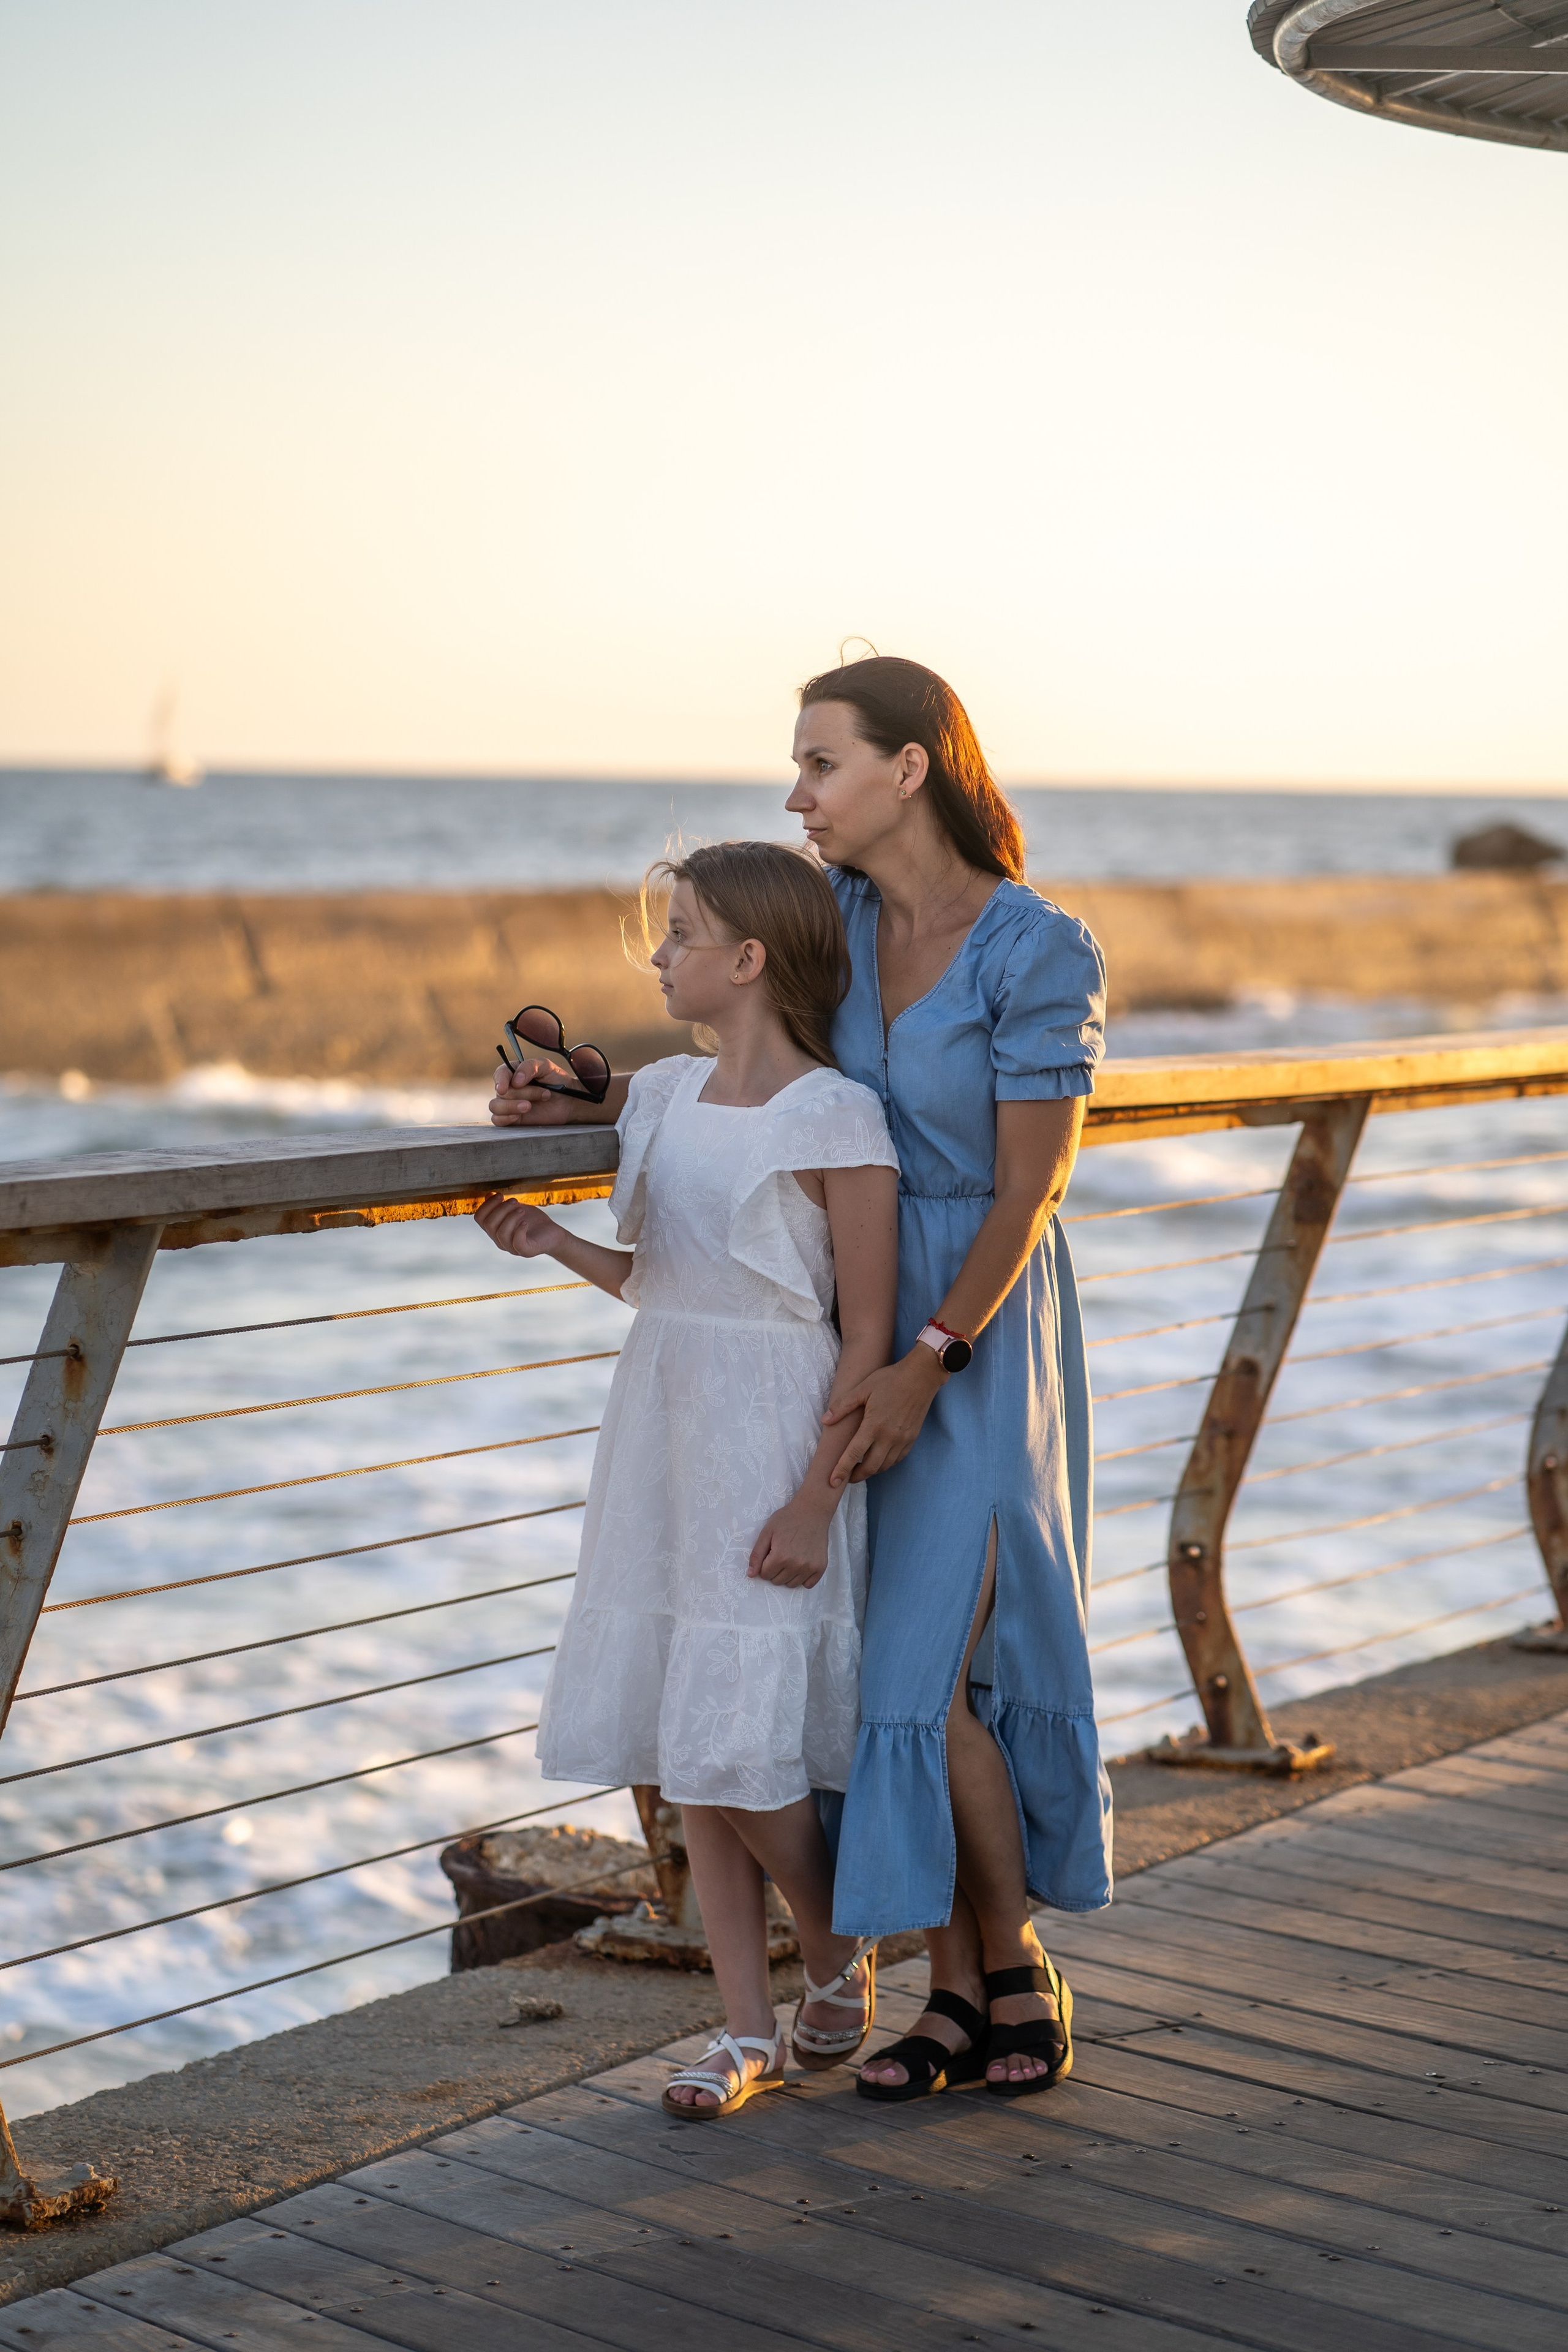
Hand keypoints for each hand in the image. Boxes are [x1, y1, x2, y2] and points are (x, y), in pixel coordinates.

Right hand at [474, 1192, 565, 1258]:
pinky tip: (525, 1222)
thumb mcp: (516, 1208)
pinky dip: (519, 1231)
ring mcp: (512, 1248)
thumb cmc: (533, 1221)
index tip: (500, 1195)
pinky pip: (517, 1243)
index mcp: (495, 1229)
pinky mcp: (526, 1251)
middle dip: (500, 1209)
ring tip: (521, 1209)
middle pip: (489, 1224)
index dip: (487, 1205)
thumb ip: (502, 1204)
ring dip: (510, 1217)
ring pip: (501, 1233)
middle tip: (514, 1201)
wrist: (553, 1233)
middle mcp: (500, 1240)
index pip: (479, 1218)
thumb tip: (488, 1195)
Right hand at [489, 1059, 574, 1126]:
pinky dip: (505, 1118)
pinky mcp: (512, 1118)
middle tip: (545, 1093)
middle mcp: (508, 1087)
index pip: (500, 1074)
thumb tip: (515, 1080)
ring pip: (495, 1106)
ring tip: (530, 1106)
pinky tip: (518, 1116)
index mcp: (514, 1072)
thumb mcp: (546, 1066)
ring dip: (512, 1106)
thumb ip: (530, 1066)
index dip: (500, 1080)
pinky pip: (497, 1120)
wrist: (568, 1101)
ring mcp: (509, 1103)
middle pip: (502, 1092)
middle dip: (525, 1093)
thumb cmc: (557, 1081)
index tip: (505, 1088)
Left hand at [748, 1496, 835, 1587]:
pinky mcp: (820, 1567)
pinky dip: (803, 1578)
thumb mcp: (767, 1532)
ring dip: (788, 1574)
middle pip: (777, 1581)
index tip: (771, 1552)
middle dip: (775, 1570)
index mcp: (780, 1557)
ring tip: (791, 1558)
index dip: (765, 1564)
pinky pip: (808, 1585)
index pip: (764, 1575)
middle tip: (781, 1553)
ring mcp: (809, 1567)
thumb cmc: (787, 1519)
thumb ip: (757, 1555)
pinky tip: (801, 1564)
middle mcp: (796, 1565)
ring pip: (791, 1584)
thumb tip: (751, 1574)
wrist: (812, 1511)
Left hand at [823, 1350, 944, 1484]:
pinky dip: (886, 1463)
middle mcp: (889, 1437)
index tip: (832, 1482)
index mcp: (874, 1425)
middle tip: (845, 1477)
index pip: (854, 1454)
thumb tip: (825, 1420)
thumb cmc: (890, 1379)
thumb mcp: (863, 1388)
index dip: (842, 1470)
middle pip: (870, 1467)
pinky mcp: (912, 1438)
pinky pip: (897, 1459)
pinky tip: (879, 1458)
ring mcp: (902, 1439)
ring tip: (860, 1468)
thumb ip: (843, 1406)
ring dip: (871, 1471)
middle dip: (856, 1476)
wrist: (922, 1376)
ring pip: (885, 1466)